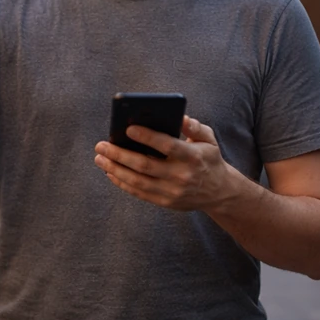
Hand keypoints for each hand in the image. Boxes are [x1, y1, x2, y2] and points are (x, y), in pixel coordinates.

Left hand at [94, 116, 234, 211]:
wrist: (219, 192)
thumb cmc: (208, 158)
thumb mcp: (209, 139)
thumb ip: (194, 127)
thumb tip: (179, 117)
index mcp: (192, 157)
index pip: (167, 146)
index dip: (147, 137)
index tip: (128, 128)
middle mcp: (181, 176)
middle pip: (145, 165)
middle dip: (119, 154)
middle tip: (101, 145)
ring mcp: (172, 191)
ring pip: (137, 181)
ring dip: (115, 169)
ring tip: (100, 158)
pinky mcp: (165, 202)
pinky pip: (139, 193)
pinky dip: (122, 183)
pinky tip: (110, 172)